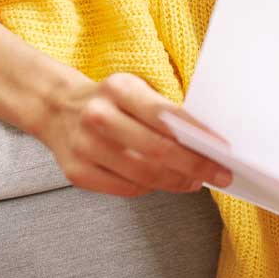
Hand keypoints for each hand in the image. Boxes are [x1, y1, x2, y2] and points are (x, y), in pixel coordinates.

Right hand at [36, 71, 232, 197]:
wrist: (57, 109)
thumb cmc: (109, 100)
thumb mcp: (135, 90)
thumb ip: (164, 112)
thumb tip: (204, 142)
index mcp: (119, 89)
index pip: (166, 116)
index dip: (197, 136)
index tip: (221, 149)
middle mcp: (99, 116)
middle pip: (157, 150)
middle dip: (195, 166)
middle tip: (218, 174)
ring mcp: (85, 146)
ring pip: (143, 175)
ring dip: (176, 181)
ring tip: (195, 181)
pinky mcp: (77, 172)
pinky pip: (125, 188)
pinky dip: (150, 188)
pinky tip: (163, 182)